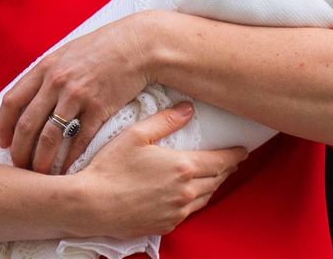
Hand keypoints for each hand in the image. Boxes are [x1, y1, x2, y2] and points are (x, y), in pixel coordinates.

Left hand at [0, 11, 155, 172]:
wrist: (140, 45)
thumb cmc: (105, 47)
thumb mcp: (69, 52)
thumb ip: (49, 72)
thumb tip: (32, 96)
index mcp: (46, 68)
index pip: (12, 102)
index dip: (4, 127)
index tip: (5, 143)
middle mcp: (57, 82)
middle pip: (27, 125)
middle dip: (19, 151)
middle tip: (19, 166)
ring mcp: (78, 96)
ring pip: (49, 137)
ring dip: (41, 160)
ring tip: (39, 174)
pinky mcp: (100, 108)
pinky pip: (79, 139)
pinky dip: (70, 158)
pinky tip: (66, 169)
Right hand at [72, 103, 247, 236]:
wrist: (89, 205)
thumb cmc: (110, 168)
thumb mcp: (136, 135)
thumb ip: (166, 120)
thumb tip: (188, 108)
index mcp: (183, 167)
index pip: (222, 161)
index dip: (235, 155)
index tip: (243, 150)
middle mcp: (186, 192)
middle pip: (217, 179)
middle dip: (226, 169)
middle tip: (231, 161)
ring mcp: (177, 211)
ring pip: (206, 197)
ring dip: (213, 185)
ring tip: (214, 175)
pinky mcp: (166, 225)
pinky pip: (190, 212)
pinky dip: (196, 200)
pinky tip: (191, 194)